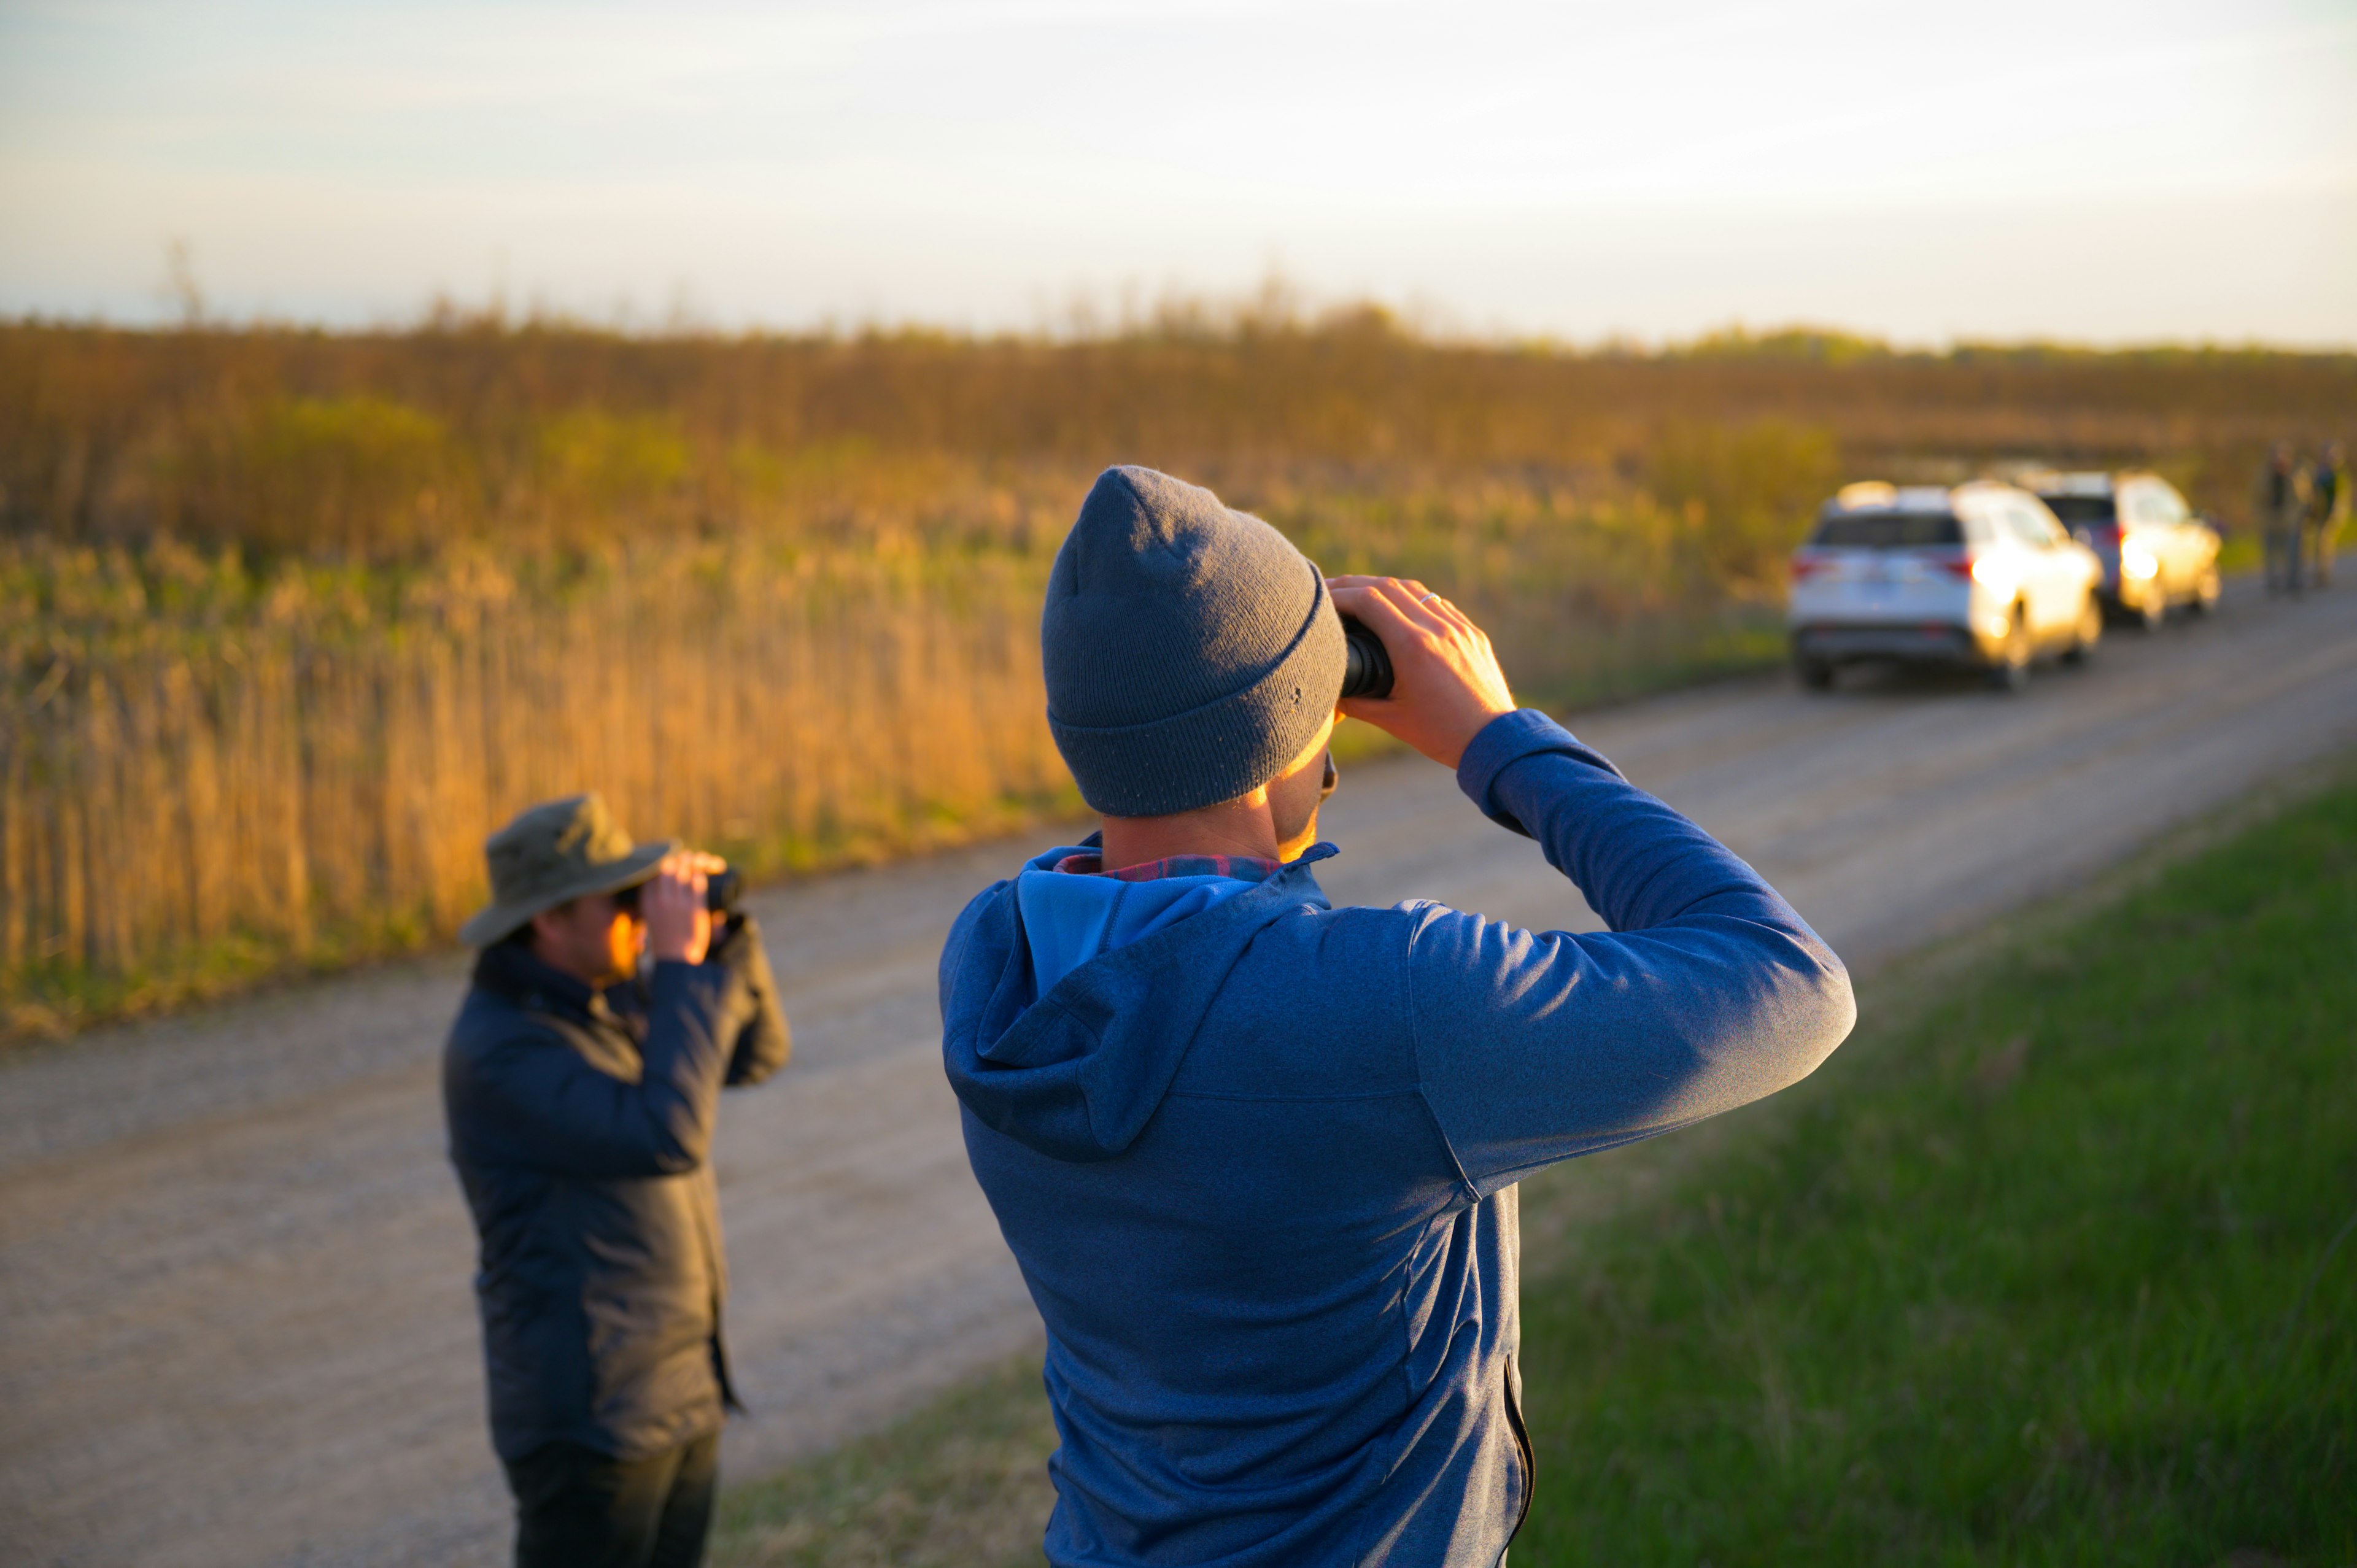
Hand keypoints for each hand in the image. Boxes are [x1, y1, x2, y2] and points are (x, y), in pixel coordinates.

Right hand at [644, 851, 726, 964]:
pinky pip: (698, 884)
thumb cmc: (663, 939)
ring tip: (697, 859)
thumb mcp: (649, 918)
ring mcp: (678, 903)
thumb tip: (652, 885)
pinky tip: (703, 872)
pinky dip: (701, 875)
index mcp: (647, 901)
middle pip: (669, 867)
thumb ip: (651, 902)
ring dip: (693, 862)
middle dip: (679, 859)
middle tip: (686, 859)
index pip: (652, 872)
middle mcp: (661, 899)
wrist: (675, 959)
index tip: (670, 861)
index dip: (662, 862)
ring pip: (685, 871)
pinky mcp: (695, 908)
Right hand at [1326, 577, 1515, 768]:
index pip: (1367, 601)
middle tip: (1328, 589)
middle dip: (1353, 584)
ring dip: (1382, 586)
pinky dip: (1411, 598)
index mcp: (1412, 647)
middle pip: (1387, 586)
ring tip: (1360, 592)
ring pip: (1414, 590)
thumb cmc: (1441, 735)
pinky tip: (1398, 606)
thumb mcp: (1389, 719)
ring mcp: (1458, 627)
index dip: (1338, 594)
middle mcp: (1436, 628)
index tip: (1318, 599)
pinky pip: (1437, 603)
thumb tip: (1326, 687)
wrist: (1495, 741)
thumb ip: (1353, 700)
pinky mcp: (1472, 633)